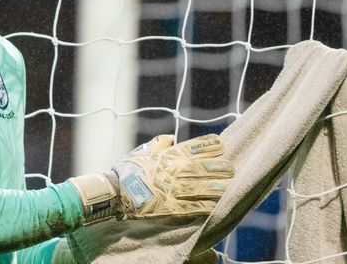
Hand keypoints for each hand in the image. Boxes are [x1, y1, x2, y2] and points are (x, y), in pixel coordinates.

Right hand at [109, 134, 233, 219]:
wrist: (115, 193)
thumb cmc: (126, 171)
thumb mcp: (141, 153)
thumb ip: (157, 145)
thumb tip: (170, 138)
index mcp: (168, 157)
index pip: (195, 148)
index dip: (211, 147)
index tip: (222, 146)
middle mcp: (174, 171)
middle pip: (203, 168)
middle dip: (220, 168)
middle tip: (232, 168)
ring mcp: (174, 190)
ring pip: (202, 187)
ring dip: (217, 187)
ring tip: (228, 186)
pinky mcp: (172, 207)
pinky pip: (193, 206)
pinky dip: (206, 205)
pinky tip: (216, 204)